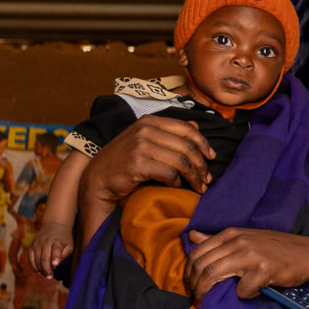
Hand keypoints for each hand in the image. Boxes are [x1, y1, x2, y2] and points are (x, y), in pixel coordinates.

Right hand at [29, 225, 73, 276]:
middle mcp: (45, 241)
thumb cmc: (64, 239)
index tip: (55, 265)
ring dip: (40, 269)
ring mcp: (37, 243)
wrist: (54, 226)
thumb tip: (56, 264)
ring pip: (36, 259)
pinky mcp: (31, 245)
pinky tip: (39, 271)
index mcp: (57, 241)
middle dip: (46, 269)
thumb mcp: (69, 245)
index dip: (55, 258)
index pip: (56, 249)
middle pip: (44, 257)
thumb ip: (64, 254)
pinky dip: (34, 266)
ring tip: (46, 275)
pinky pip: (30, 258)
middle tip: (50, 277)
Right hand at [82, 116, 215, 207]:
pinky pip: (169, 173)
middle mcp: (145, 130)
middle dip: (201, 165)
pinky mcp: (137, 163)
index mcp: (149, 122)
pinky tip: (176, 185)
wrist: (97, 179)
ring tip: (199, 187)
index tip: (212, 157)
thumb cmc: (123, 161)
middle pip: (187, 147)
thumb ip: (169, 133)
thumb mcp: (144, 141)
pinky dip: (176, 181)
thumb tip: (196, 126)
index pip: (187, 130)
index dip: (203, 144)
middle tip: (207, 179)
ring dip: (193, 177)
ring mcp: (140, 145)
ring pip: (181, 161)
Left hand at [184, 228, 308, 301]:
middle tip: (196, 297)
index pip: (197, 252)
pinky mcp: (263, 271)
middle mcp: (238, 241)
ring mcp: (251, 255)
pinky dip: (243, 296)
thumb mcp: (245, 238)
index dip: (188, 272)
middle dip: (195, 286)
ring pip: (213, 276)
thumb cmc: (275, 248)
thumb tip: (192, 236)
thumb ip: (218, 240)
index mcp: (231, 233)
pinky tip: (251, 293)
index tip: (190, 284)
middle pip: (202, 266)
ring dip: (207, 292)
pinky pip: (241, 290)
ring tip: (208, 301)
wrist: (307, 254)